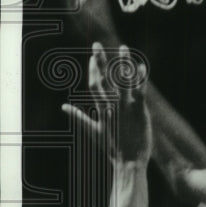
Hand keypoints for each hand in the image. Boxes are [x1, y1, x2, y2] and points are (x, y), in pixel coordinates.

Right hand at [63, 42, 151, 164]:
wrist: (128, 162)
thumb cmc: (112, 148)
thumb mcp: (93, 132)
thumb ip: (79, 118)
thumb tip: (63, 108)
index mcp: (101, 109)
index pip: (94, 85)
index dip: (93, 70)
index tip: (92, 57)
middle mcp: (111, 105)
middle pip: (104, 78)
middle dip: (100, 60)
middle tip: (97, 44)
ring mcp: (125, 107)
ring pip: (122, 80)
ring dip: (123, 63)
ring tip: (123, 47)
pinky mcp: (138, 110)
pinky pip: (139, 91)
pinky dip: (140, 78)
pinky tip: (141, 66)